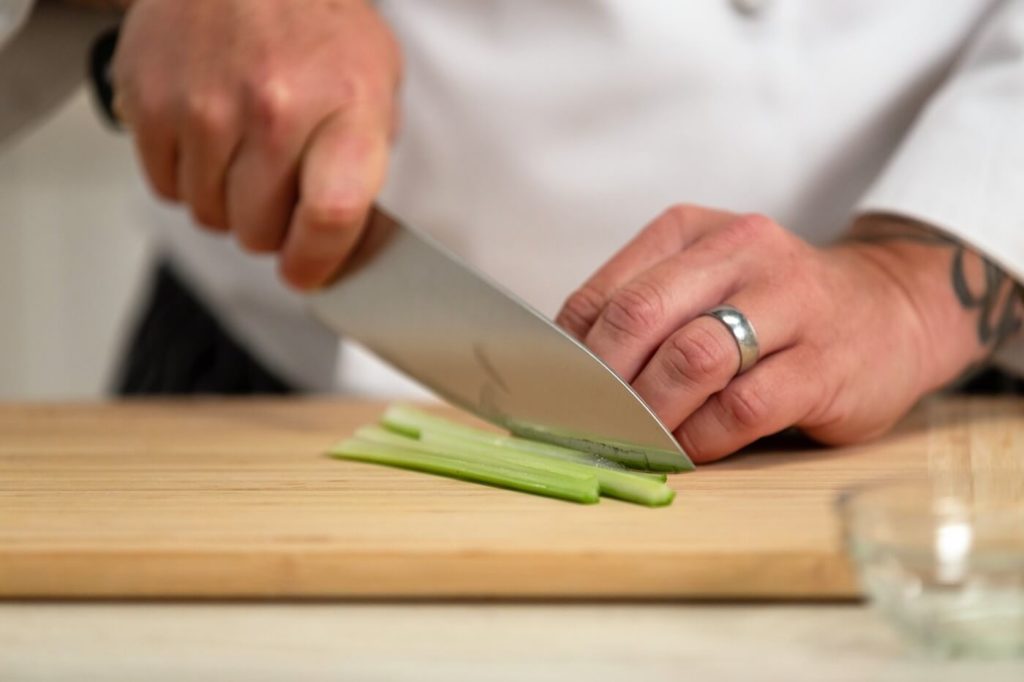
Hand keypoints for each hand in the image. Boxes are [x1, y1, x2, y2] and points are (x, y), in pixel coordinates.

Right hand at [113, 0, 400, 288]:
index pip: (330, 218)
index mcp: (344, 107)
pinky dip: (188, 177)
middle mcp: (272, 109)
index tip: (309, 273)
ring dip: (228, 202)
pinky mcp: (149, 100)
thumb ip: (367, 164)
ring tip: (246, 151)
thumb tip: (351, 245)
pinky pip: (166, 187)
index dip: (317, 262)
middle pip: (259, 231)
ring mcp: (204, 106)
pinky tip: (210, 137)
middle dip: (272, 227)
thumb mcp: (376, 83)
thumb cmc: (317, 22)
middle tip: (280, 190)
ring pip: (210, 216)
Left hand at [556, 206, 1015, 461]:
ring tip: (634, 443)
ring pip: (692, 357)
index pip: (603, 294)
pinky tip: (688, 451)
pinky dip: (702, 438)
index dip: (566, 357)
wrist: (892, 311)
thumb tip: (561, 377)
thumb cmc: (774, 307)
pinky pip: (743, 408)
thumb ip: (640, 314)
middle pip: (640, 315)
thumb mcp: (704, 283)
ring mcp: (790, 303)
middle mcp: (740, 252)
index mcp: (691, 231)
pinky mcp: (825, 364)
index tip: (550, 401)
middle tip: (585, 426)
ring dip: (650, 412)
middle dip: (601, 382)